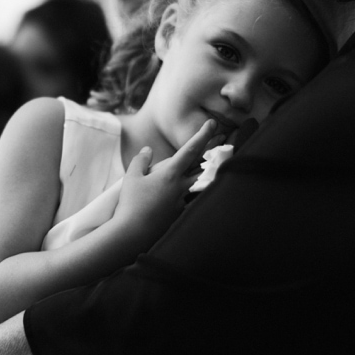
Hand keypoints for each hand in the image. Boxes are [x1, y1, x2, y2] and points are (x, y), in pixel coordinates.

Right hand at [116, 120, 217, 234]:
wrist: (133, 232)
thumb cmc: (131, 203)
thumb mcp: (131, 178)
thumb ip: (141, 161)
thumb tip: (148, 150)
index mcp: (170, 174)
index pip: (190, 150)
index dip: (202, 135)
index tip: (212, 123)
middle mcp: (181, 186)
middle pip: (203, 167)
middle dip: (214, 154)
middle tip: (223, 143)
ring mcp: (182, 201)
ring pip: (200, 184)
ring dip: (205, 174)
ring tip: (209, 168)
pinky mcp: (179, 213)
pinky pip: (188, 199)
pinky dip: (189, 193)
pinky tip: (185, 194)